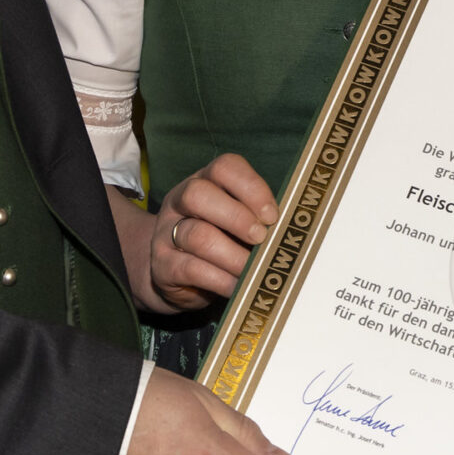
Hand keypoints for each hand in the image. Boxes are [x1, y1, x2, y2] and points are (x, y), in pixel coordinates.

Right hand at [150, 154, 277, 308]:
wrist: (170, 273)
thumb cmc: (217, 241)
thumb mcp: (233, 222)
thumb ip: (256, 218)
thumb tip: (290, 231)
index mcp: (204, 181)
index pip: (224, 168)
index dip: (251, 187)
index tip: (272, 215)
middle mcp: (180, 202)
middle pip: (198, 194)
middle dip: (236, 217)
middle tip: (261, 239)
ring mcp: (167, 233)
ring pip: (197, 235)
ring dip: (233, 255)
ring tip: (254, 269)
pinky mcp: (163, 266)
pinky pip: (191, 269)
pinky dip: (221, 280)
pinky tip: (238, 286)